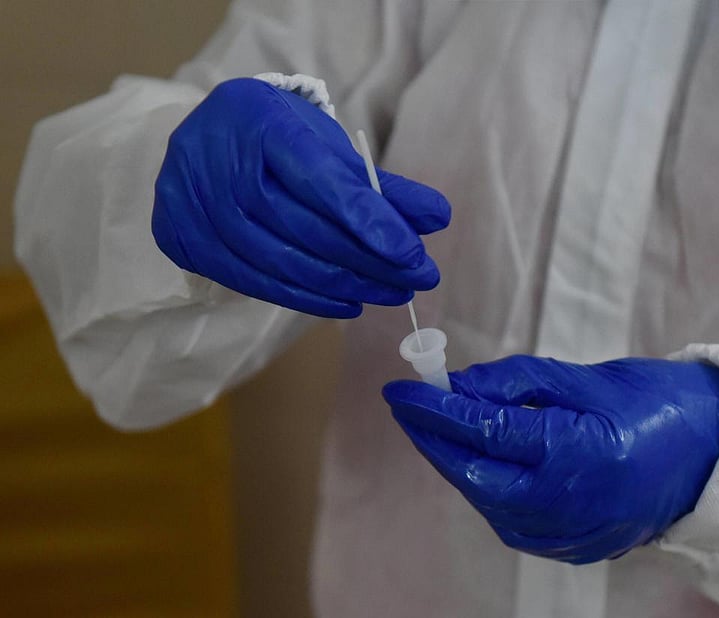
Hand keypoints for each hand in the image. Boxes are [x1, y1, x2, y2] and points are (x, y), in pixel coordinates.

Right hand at [152, 77, 449, 317]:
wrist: (204, 136)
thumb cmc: (278, 138)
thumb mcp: (327, 147)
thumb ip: (379, 186)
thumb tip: (438, 219)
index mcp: (262, 123)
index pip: (322, 182)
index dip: (370, 222)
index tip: (414, 255)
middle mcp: (219, 162)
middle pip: (306, 228)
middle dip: (370, 261)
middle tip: (418, 279)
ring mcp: (194, 204)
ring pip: (281, 262)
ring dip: (345, 286)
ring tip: (391, 293)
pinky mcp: (183, 239)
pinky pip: (254, 282)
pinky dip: (306, 298)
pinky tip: (347, 302)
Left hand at [383, 355, 718, 563]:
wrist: (713, 456)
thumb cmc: (655, 405)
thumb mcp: (584, 378)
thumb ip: (515, 383)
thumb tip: (458, 386)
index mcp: (575, 456)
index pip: (483, 431)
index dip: (434, 409)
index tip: (400, 389)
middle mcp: (566, 506)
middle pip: (472, 474)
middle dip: (433, 439)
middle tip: (409, 405)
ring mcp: (567, 535)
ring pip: (485, 500)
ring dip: (455, 462)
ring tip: (438, 425)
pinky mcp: (568, 547)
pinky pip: (507, 517)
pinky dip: (484, 485)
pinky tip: (477, 458)